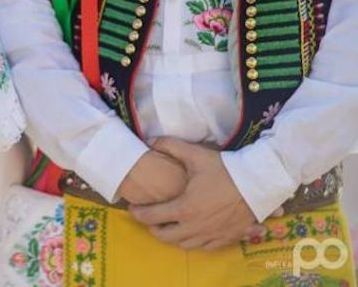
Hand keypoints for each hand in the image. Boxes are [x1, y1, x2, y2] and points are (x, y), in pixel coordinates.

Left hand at [129, 138, 257, 249]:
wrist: (256, 186)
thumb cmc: (224, 170)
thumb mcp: (195, 154)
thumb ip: (170, 146)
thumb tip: (150, 140)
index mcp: (185, 208)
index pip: (153, 216)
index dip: (139, 213)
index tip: (132, 208)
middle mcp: (195, 227)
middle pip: (165, 236)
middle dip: (152, 228)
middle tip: (148, 218)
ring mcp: (210, 235)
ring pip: (184, 244)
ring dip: (171, 237)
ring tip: (166, 226)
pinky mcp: (225, 239)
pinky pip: (203, 247)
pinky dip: (192, 242)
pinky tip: (190, 233)